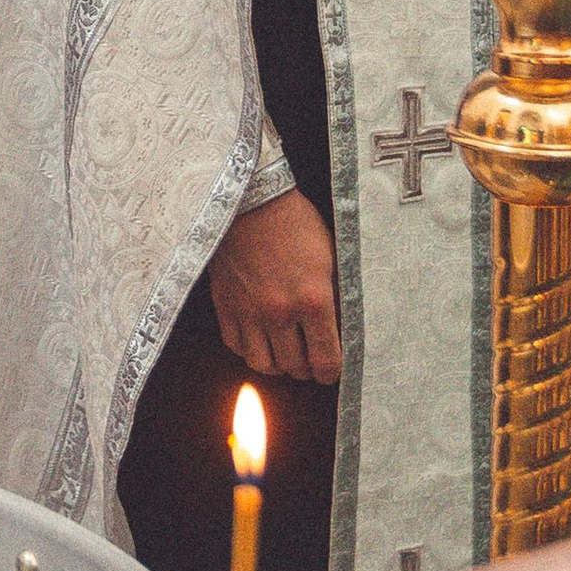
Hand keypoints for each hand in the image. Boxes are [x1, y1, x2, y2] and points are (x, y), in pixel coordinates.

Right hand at [208, 187, 342, 386]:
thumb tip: (345, 327)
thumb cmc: (295, 222)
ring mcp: (249, 311)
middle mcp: (279, 312)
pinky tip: (260, 338)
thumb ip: (337, 296)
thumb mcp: (331, 256)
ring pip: (263, 364)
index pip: (326, 360)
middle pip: (295, 367)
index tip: (333, 368)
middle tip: (311, 360)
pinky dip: (249, 349)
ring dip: (277, 365)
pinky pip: (236, 345)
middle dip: (307, 369)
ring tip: (285, 354)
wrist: (251, 199)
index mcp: (312, 299)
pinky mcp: (225, 304)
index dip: (333, 371)